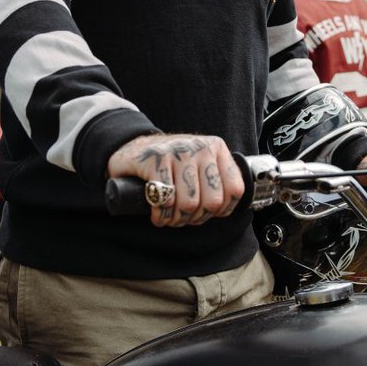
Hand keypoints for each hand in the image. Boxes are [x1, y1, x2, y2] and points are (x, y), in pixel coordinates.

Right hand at [107, 133, 244, 227]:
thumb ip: (215, 181)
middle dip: (197, 217)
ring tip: (169, 217)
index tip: (207, 212)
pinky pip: (166, 200)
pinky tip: (157, 213)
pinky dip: (161, 214)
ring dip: (177, 219)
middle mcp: (200, 147)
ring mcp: (177, 152)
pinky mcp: (154, 160)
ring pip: (189, 203)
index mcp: (216, 148)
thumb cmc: (169, 164)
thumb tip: (223, 210)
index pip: (235, 189)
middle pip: (212, 201)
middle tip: (184, 217)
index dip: (222, 210)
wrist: (131, 148)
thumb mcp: (198, 165)